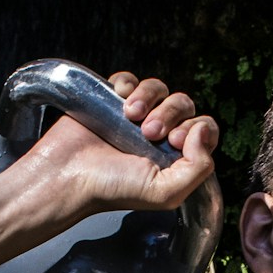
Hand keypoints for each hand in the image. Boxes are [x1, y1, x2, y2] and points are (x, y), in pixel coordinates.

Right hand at [10, 71, 218, 222]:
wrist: (68, 175)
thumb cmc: (113, 189)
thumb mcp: (165, 192)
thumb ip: (199, 168)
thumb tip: (202, 130)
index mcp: (175, 156)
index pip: (204, 129)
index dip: (197, 129)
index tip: (175, 141)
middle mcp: (159, 135)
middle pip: (184, 104)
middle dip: (171, 113)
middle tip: (149, 133)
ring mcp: (135, 117)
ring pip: (160, 89)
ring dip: (150, 97)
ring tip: (130, 116)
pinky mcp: (111, 100)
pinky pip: (131, 80)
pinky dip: (128, 86)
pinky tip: (118, 104)